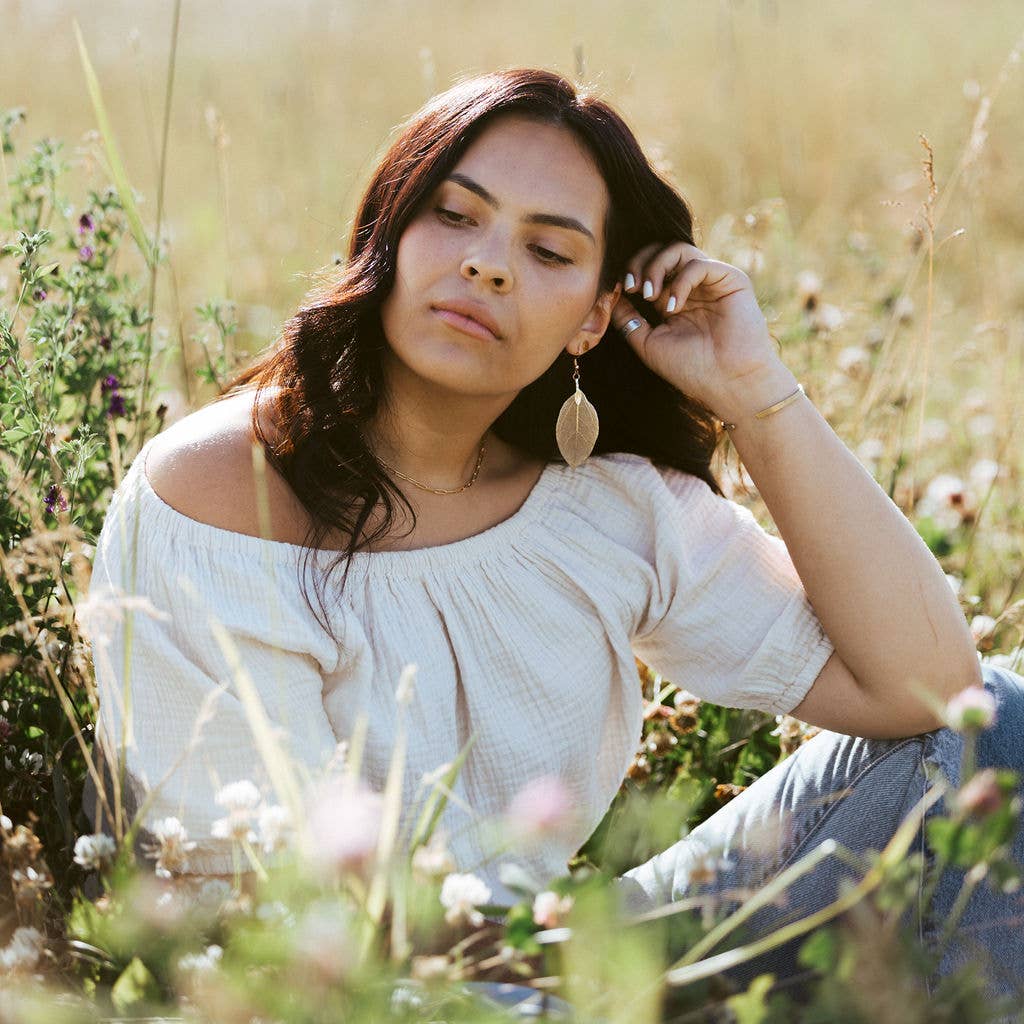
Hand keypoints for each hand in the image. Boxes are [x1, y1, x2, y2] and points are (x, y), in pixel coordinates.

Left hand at [611, 241, 785, 414]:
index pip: (648, 268)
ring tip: (650, 295)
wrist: (729, 384)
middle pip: (661, 251)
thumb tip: (609, 297)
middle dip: (640, 263)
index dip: (631, 271)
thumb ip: (629, 319)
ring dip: (657, 267)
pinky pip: (699, 264)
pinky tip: (674, 306)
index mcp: (673, 299)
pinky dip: (681, 281)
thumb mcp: (648, 344)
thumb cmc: (692, 370)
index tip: (621, 288)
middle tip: (633, 286)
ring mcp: (712, 282)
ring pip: (679, 249)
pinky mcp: (731, 280)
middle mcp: (693, 287)